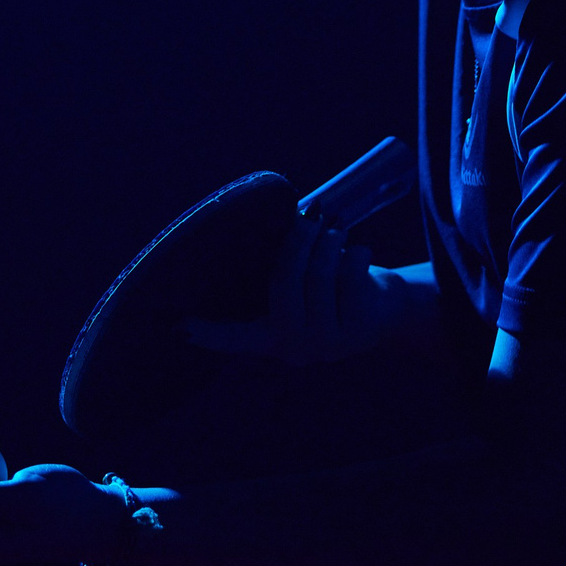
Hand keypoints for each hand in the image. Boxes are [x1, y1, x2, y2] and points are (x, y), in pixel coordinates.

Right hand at [185, 212, 401, 364]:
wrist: (389, 312)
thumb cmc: (335, 286)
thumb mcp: (304, 283)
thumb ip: (280, 267)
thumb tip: (261, 220)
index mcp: (269, 337)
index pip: (230, 338)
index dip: (205, 331)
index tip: (176, 326)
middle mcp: (292, 348)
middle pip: (283, 284)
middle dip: (298, 240)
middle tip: (310, 217)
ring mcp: (326, 345)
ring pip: (319, 275)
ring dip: (329, 241)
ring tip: (336, 231)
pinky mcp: (358, 332)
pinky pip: (351, 275)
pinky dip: (357, 252)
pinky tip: (360, 253)